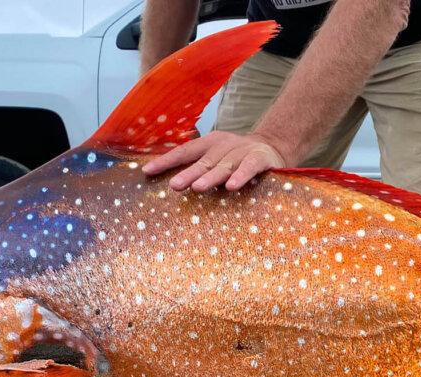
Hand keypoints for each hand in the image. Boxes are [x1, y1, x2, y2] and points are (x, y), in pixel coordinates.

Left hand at [142, 131, 287, 191]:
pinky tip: (231, 187)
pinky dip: (240, 176)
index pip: (184, 152)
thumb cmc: (236, 159)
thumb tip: (168, 183)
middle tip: (174, 186)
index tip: (147, 172)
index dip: (166, 161)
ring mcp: (242, 150)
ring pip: (224, 166)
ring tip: (198, 188)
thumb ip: (198, 168)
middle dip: (188, 173)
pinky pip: (249, 167)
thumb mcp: (216, 159)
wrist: (273, 147)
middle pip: (203, 161)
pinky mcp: (260, 158)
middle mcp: (223, 145)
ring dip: (211, 177)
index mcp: (209, 144)